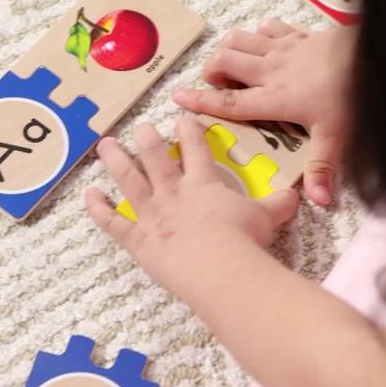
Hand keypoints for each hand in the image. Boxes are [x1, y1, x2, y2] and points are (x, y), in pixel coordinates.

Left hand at [84, 118, 299, 296]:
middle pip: (155, 157)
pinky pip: (113, 222)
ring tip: (105, 144)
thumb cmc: (244, 240)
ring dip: (115, 161)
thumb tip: (297, 195)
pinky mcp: (138, 239)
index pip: (197, 149)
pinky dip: (98, 209)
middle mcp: (173, 192)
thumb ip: (278, 204)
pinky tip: (88, 195)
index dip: (190, 131)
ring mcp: (152, 214)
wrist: (220, 268)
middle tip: (141, 127)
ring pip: (128, 180)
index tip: (183, 118)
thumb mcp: (267, 217)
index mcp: (203, 184)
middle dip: (147, 139)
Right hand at [173, 19, 355, 205]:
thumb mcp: (337, 136)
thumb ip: (322, 168)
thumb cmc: (354, 96)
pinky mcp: (298, 33)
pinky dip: (257, 35)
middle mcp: (271, 70)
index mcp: (275, 98)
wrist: (373, 55)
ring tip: (234, 68)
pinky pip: (266, 28)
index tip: (177, 97)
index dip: (200, 100)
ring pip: (239, 38)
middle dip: (211, 71)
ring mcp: (284, 48)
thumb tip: (318, 202)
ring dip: (228, 50)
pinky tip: (264, 47)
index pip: (229, 102)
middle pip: (224, 61)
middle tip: (218, 87)